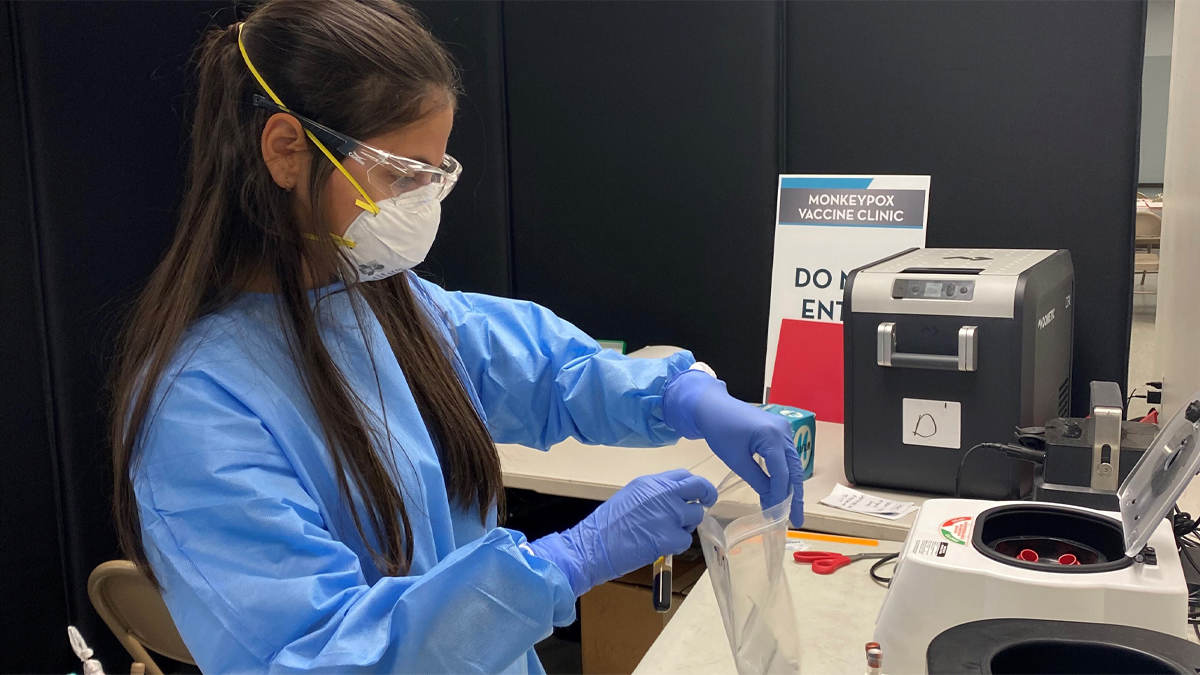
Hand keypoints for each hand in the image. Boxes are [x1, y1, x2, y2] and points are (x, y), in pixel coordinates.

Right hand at [528, 469, 716, 596]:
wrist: (593, 546)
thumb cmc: (606, 525)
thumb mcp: (631, 497)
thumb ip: (654, 494)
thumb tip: (675, 498)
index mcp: (651, 483)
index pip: (684, 476)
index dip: (693, 485)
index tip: (696, 493)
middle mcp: (663, 494)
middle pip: (699, 488)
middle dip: (707, 496)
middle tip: (706, 504)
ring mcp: (669, 515)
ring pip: (695, 517)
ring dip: (686, 526)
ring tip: (666, 533)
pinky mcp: (670, 537)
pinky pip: (686, 540)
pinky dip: (677, 545)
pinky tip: (660, 546)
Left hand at [662, 370, 804, 527]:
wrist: (713, 406)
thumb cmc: (720, 430)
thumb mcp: (736, 460)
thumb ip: (757, 480)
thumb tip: (772, 500)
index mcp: (772, 436)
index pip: (782, 472)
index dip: (781, 496)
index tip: (779, 516)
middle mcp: (784, 431)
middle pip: (794, 469)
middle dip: (794, 496)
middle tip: (796, 520)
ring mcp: (784, 429)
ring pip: (793, 464)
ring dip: (791, 486)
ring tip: (791, 510)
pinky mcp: (780, 430)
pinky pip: (787, 456)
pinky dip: (785, 473)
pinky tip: (783, 489)